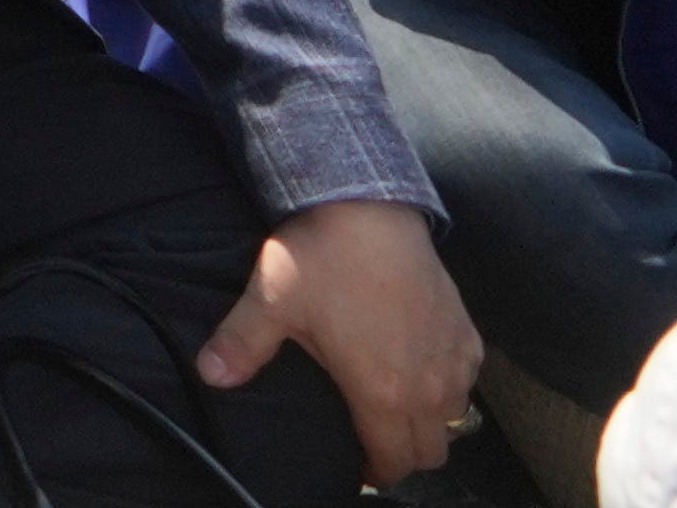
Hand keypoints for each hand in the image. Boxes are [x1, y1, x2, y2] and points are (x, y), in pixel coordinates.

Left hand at [193, 198, 483, 493]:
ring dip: (429, 422)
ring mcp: (453, 359)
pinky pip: (467, 380)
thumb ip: (240, 345)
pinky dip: (449, 386)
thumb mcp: (271, 301)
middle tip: (375, 439)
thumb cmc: (321, 256)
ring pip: (453, 418)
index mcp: (383, 393)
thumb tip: (209, 374)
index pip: (393, 461)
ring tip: (397, 405)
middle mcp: (428, 386)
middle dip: (404, 454)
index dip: (375, 471)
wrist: (369, 205)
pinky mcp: (467, 331)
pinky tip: (421, 367)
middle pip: (429, 451)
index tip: (358, 463)